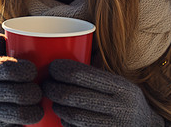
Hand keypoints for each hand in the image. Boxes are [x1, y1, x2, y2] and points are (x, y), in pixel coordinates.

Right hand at [0, 34, 43, 126]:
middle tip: (41, 91)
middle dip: (34, 91)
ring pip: (18, 112)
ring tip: (40, 104)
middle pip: (16, 92)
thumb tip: (3, 36)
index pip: (6, 68)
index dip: (25, 70)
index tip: (35, 71)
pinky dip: (29, 121)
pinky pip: (16, 126)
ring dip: (35, 109)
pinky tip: (35, 116)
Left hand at [42, 59, 164, 126]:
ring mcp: (113, 126)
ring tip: (53, 101)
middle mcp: (119, 107)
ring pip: (72, 114)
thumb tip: (66, 50)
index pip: (81, 74)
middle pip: (72, 95)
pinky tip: (64, 117)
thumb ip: (98, 74)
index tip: (51, 67)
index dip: (61, 69)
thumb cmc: (126, 101)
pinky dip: (66, 123)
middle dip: (52, 89)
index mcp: (121, 87)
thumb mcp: (120, 84)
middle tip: (45, 85)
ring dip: (57, 106)